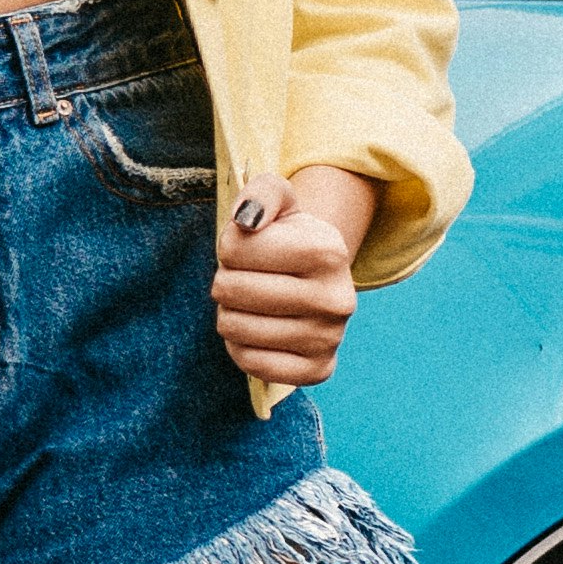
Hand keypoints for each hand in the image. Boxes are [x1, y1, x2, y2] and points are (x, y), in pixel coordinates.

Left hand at [214, 168, 373, 387]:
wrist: (317, 277)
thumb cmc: (285, 235)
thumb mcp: (277, 198)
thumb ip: (261, 193)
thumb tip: (247, 220)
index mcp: (328, 250)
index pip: (234, 250)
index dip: (228, 247)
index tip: (246, 247)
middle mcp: (337, 298)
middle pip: (231, 291)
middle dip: (225, 281)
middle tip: (244, 279)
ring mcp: (331, 338)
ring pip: (235, 329)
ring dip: (230, 314)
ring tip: (251, 303)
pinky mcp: (319, 370)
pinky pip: (250, 362)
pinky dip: (240, 347)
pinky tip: (257, 331)